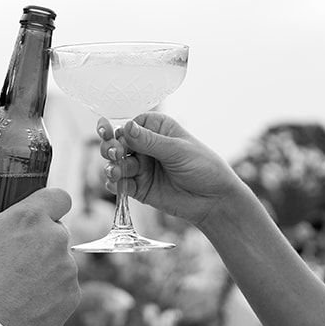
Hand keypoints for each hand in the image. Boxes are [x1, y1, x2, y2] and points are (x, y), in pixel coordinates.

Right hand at [0, 186, 80, 325]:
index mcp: (30, 218)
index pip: (59, 196)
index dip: (47, 203)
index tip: (32, 216)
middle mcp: (56, 240)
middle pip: (56, 231)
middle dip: (39, 239)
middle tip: (12, 256)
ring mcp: (67, 271)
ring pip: (60, 261)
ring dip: (44, 267)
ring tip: (14, 285)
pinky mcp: (71, 298)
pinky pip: (64, 289)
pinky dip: (49, 293)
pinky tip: (24, 303)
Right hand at [100, 113, 245, 226]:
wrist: (214, 199)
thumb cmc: (203, 167)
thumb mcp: (178, 150)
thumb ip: (150, 141)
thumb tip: (126, 126)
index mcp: (156, 129)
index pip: (128, 126)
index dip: (118, 131)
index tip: (111, 136)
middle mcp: (145, 146)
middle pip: (116, 144)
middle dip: (111, 148)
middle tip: (114, 154)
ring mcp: (141, 167)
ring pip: (115, 164)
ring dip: (112, 167)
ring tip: (116, 172)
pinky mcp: (139, 187)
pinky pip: (120, 184)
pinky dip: (115, 184)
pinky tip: (117, 184)